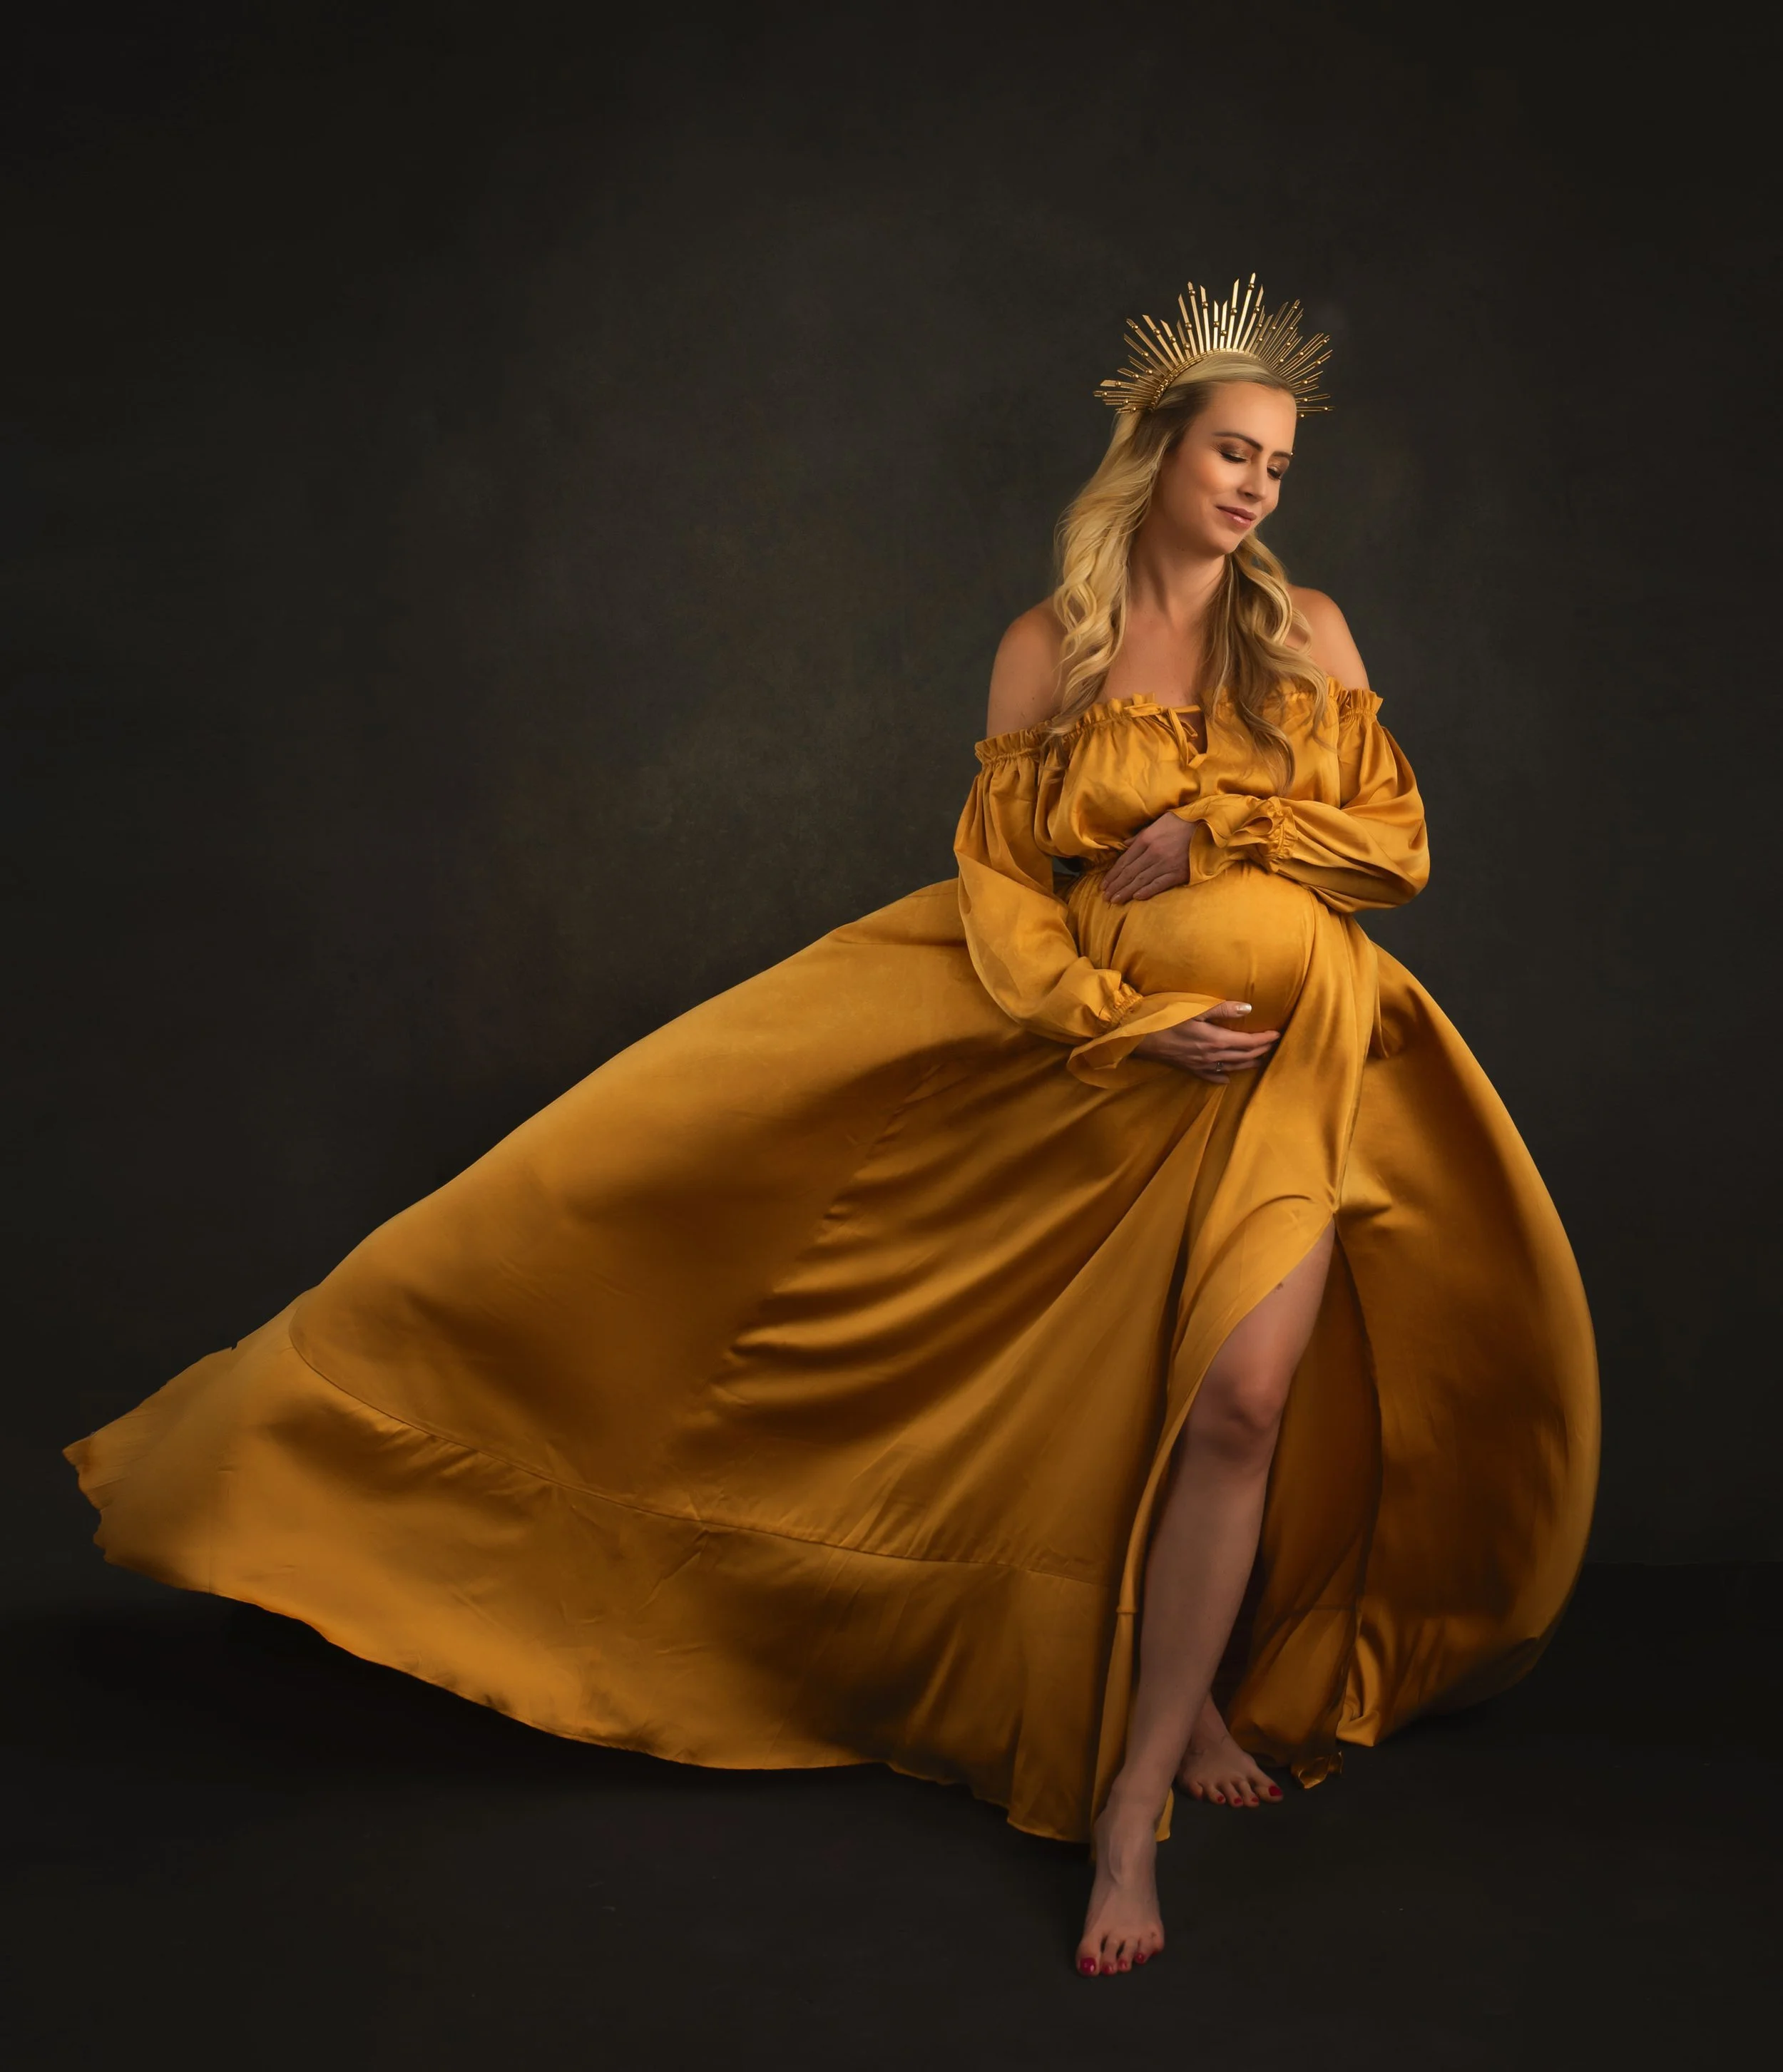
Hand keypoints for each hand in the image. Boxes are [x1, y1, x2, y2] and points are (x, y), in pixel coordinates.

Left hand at [1101, 812, 1195, 903]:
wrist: (1210, 826)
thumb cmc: (1184, 822)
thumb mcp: (1160, 821)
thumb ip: (1141, 835)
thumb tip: (1125, 845)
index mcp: (1147, 839)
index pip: (1125, 860)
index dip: (1113, 874)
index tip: (1104, 884)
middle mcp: (1153, 853)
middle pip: (1130, 872)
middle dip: (1116, 886)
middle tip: (1106, 897)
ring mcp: (1166, 864)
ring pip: (1141, 880)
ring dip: (1126, 891)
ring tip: (1115, 900)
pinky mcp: (1178, 872)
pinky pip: (1159, 884)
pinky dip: (1147, 891)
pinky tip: (1136, 898)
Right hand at [1131, 1002, 1278, 1083]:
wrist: (1140, 1038)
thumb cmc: (1166, 1019)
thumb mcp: (1195, 1010)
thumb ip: (1223, 1009)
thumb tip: (1248, 1009)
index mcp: (1216, 1040)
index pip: (1248, 1042)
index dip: (1265, 1039)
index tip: (1277, 1034)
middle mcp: (1212, 1056)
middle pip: (1244, 1056)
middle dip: (1261, 1050)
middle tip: (1272, 1045)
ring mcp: (1201, 1065)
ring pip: (1232, 1067)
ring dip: (1248, 1063)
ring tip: (1259, 1059)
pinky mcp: (1190, 1069)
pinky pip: (1212, 1076)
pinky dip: (1224, 1076)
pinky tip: (1228, 1076)